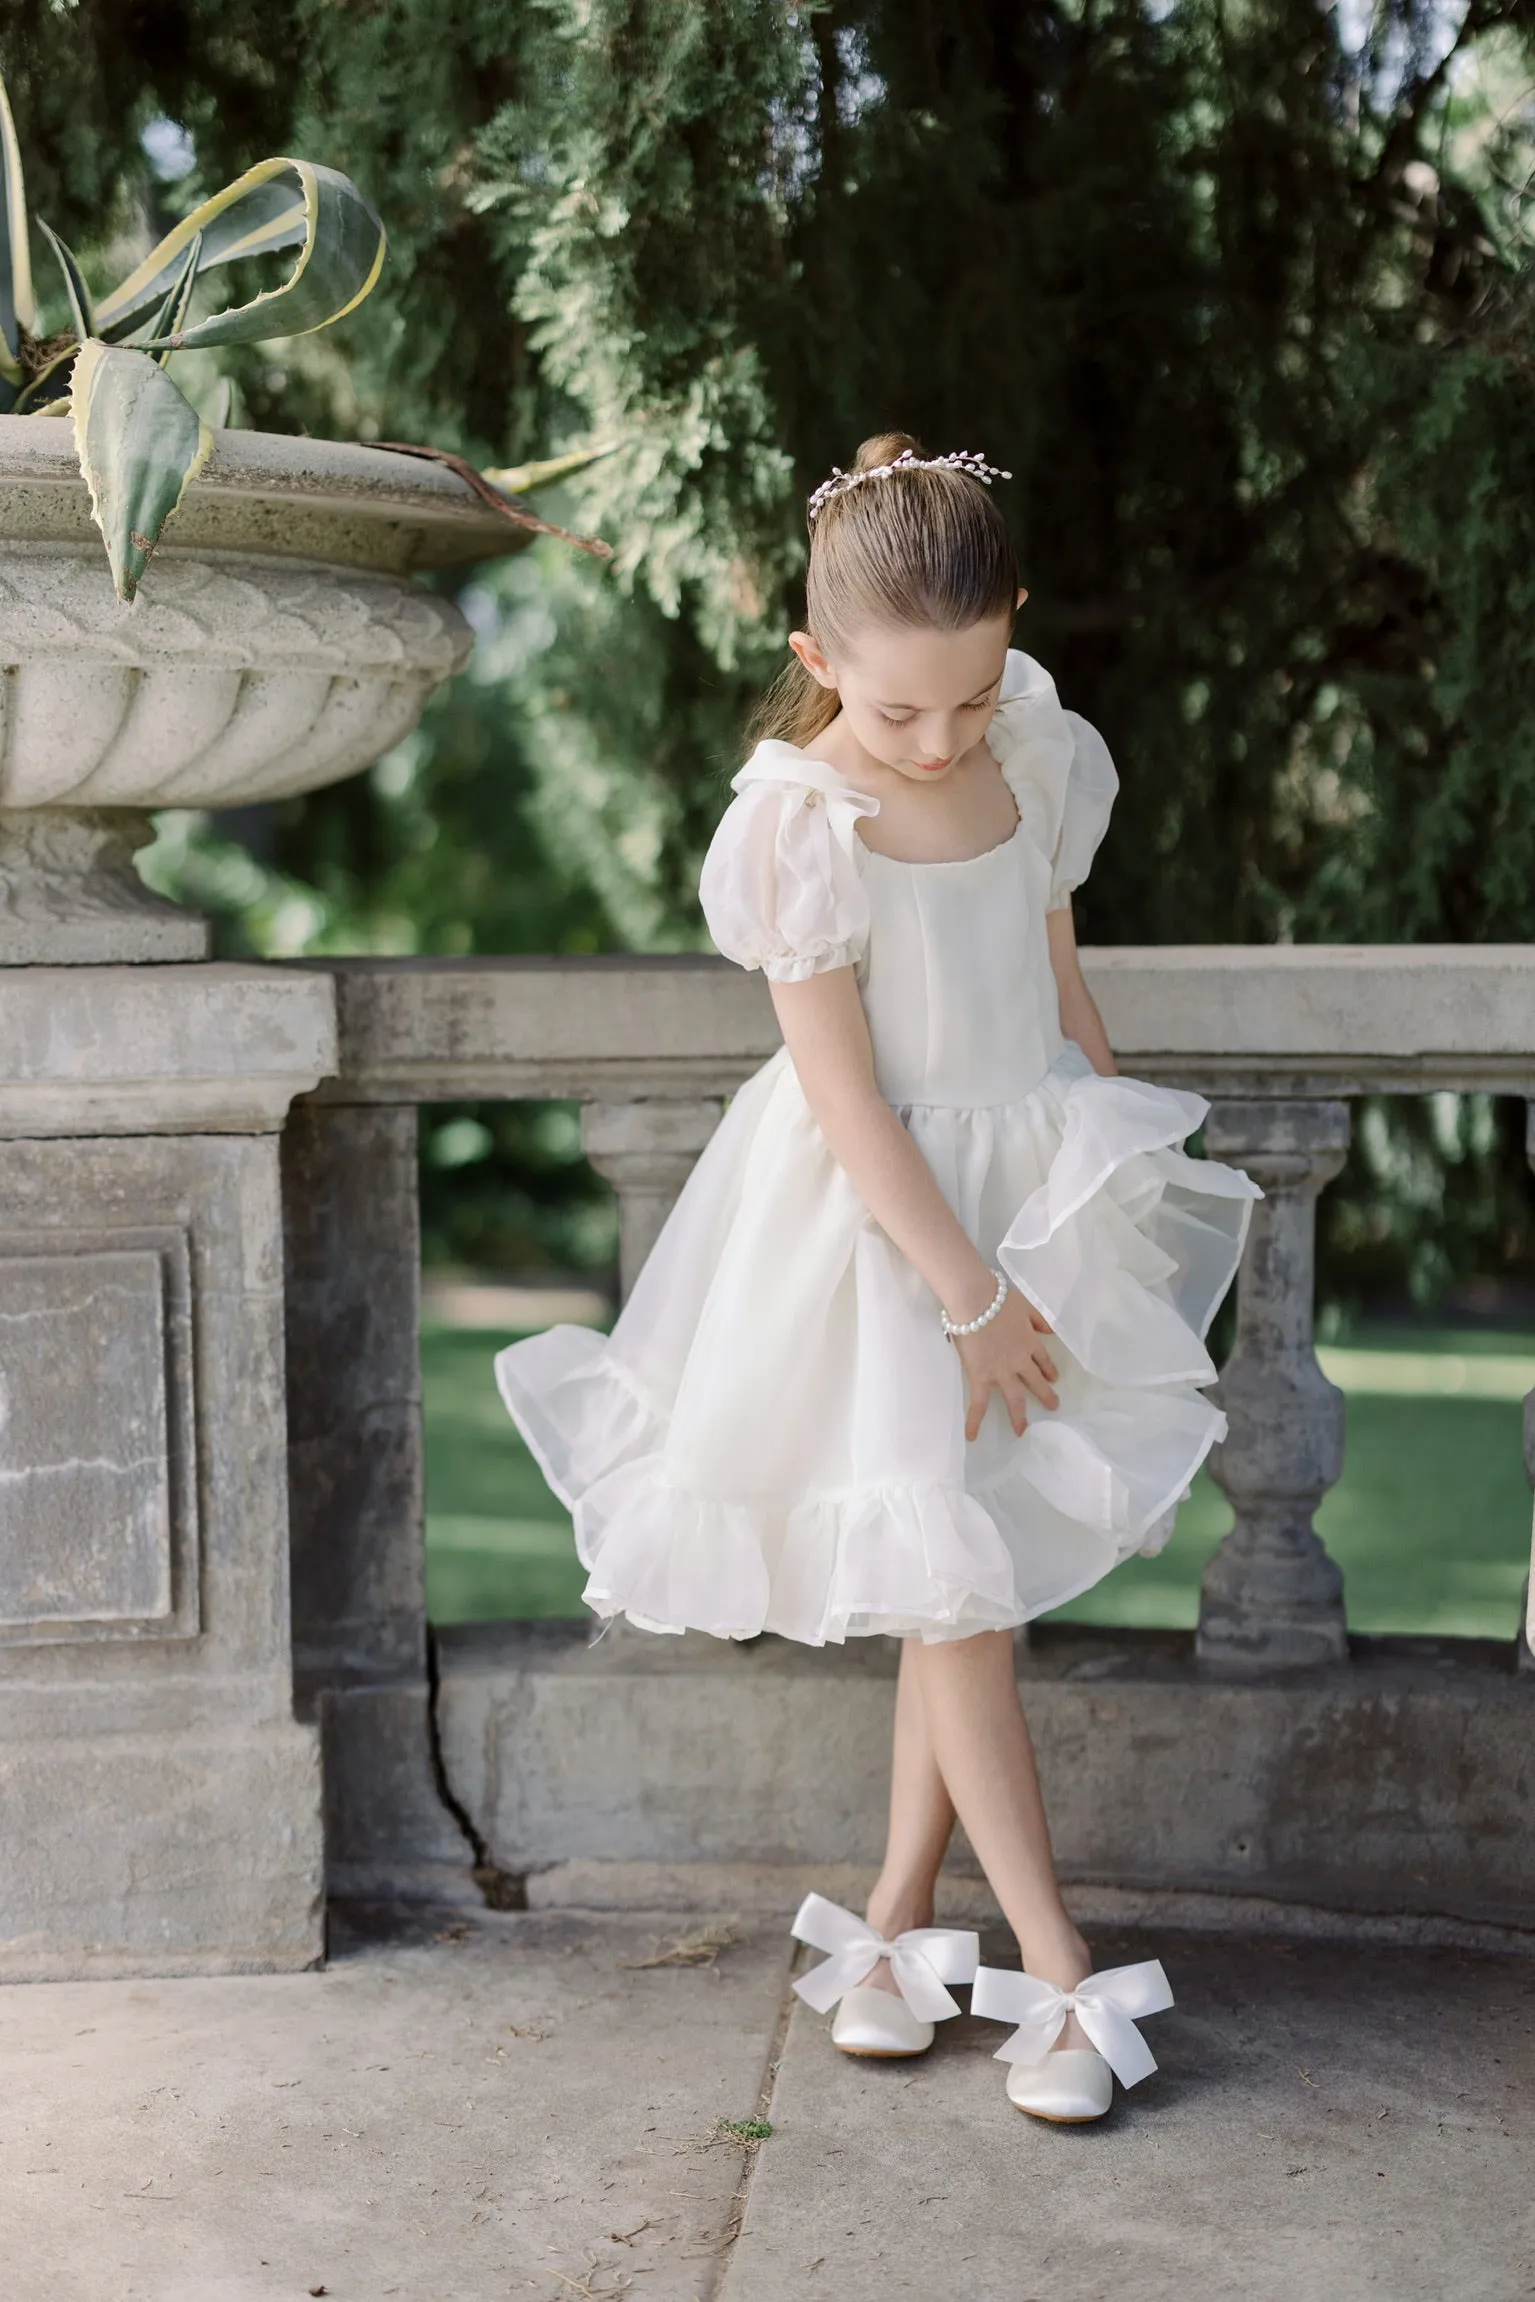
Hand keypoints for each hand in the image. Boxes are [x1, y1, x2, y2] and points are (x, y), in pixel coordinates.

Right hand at [947, 1284, 1058, 1439]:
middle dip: (1045, 1395)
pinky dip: (975, 1421)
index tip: (1054, 1377)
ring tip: (1023, 1430)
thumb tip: (1051, 1330)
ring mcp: (1001, 1372)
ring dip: (1020, 1416)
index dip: (1049, 1369)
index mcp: (1030, 1341)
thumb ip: (1039, 1319)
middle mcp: (1020, 1361)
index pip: (1043, 1360)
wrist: (975, 1299)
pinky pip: (979, 1404)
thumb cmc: (997, 1295)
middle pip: (1035, 1381)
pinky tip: (973, 1436)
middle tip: (1052, 1406)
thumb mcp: (1025, 1304)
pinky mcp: (981, 1377)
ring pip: (1015, 1398)